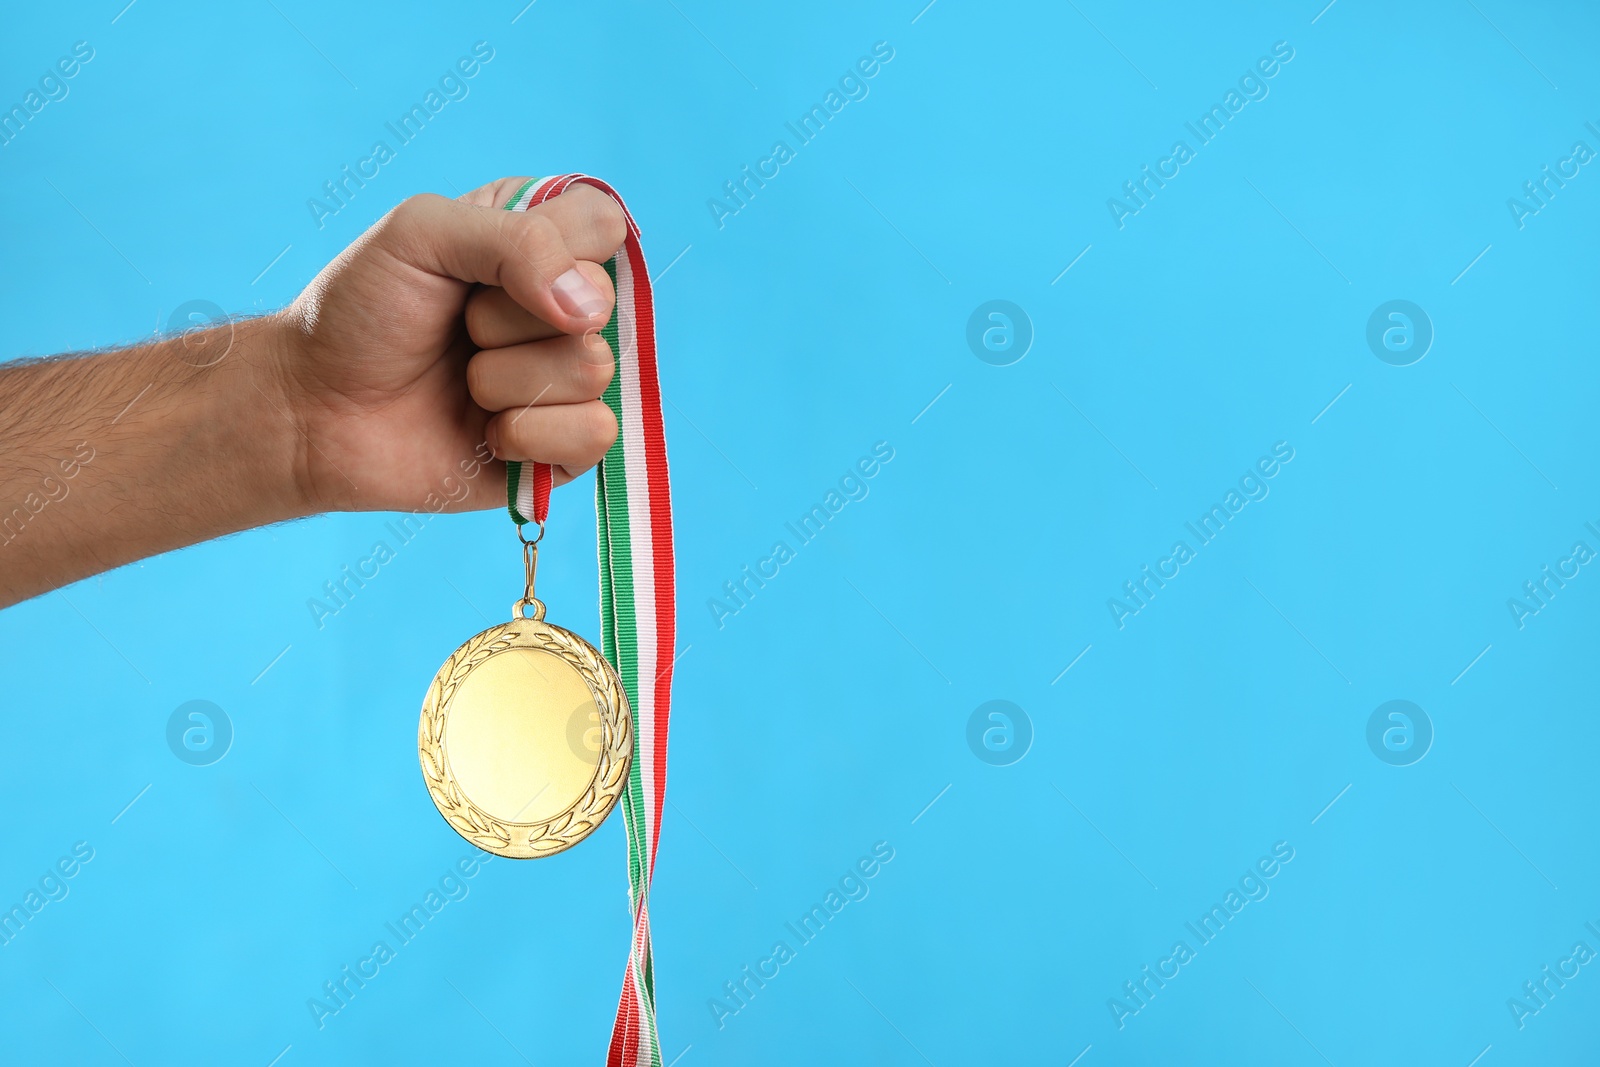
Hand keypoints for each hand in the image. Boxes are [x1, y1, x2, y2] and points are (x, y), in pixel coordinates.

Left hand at [272, 176, 627, 513]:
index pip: (601, 225)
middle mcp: (565, 309)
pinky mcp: (566, 448)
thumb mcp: (423, 233)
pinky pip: (596, 434)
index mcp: (541, 242)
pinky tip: (485, 433)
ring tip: (463, 384)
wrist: (315, 412)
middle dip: (510, 320)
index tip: (488, 268)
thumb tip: (589, 311)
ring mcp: (569, 381)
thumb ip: (518, 239)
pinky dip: (528, 435)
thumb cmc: (360, 314)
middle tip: (460, 329)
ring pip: (593, 369)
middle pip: (602, 302)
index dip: (555, 248)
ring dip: (507, 380)